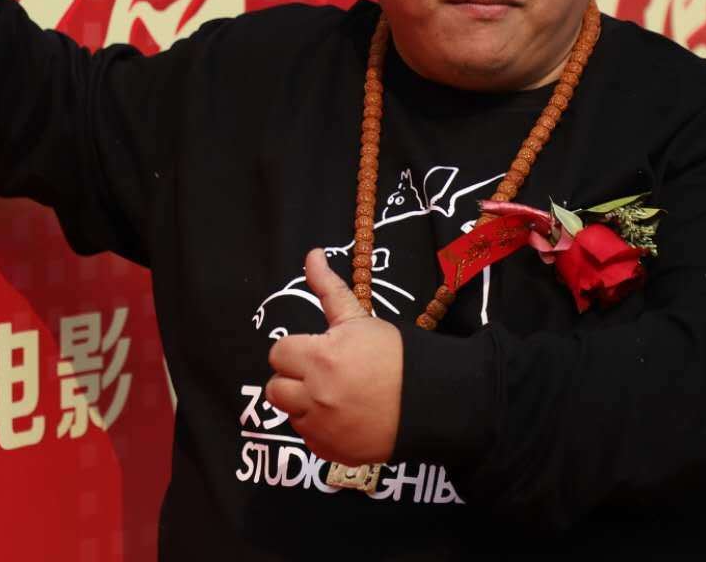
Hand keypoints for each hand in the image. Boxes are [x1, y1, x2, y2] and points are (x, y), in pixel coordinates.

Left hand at [265, 248, 402, 465]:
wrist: (431, 403)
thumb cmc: (395, 355)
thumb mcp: (360, 319)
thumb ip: (328, 288)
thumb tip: (312, 254)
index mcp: (321, 358)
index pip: (279, 353)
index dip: (297, 350)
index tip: (317, 351)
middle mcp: (316, 396)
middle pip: (275, 388)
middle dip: (293, 378)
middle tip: (321, 374)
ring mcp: (323, 428)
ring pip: (289, 414)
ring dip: (303, 404)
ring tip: (332, 395)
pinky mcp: (331, 452)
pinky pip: (308, 438)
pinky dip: (319, 429)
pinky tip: (343, 417)